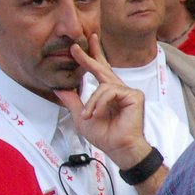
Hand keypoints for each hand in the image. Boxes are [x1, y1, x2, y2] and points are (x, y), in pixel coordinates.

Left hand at [53, 35, 150, 168]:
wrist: (118, 147)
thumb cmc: (105, 136)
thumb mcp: (81, 118)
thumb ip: (72, 102)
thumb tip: (60, 89)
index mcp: (108, 94)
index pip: (99, 72)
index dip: (89, 58)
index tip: (77, 48)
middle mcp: (119, 90)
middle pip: (104, 68)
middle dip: (90, 56)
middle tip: (75, 47)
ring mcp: (128, 92)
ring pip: (103, 85)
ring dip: (92, 102)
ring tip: (88, 116)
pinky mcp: (134, 96)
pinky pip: (110, 92)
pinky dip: (100, 103)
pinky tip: (97, 114)